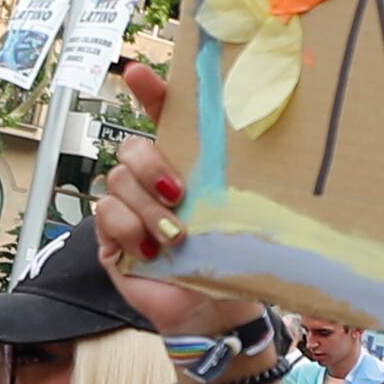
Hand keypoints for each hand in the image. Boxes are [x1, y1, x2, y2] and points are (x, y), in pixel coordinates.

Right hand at [80, 60, 251, 336]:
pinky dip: (130, 230)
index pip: (162, 118)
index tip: (138, 70)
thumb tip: (278, 141)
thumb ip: (245, 185)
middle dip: (150, 165)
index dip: (149, 91)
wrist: (216, 313)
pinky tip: (152, 251)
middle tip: (178, 192)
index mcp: (188, 167)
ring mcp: (129, 209)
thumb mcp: (245, 215)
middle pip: (131, 147)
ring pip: (117, 180)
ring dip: (147, 209)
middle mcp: (153, 182)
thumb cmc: (234, 261)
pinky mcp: (110, 238)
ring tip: (176, 237)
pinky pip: (105, 214)